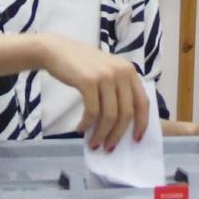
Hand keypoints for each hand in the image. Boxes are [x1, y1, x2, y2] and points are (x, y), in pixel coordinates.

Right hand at [38, 33, 148, 151]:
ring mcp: (105, 76)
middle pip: (127, 112)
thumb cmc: (81, 65)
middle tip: (109, 147)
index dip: (141, 123)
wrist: (56, 50)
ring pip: (110, 115)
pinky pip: (92, 111)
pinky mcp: (88, 81)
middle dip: (118, 134)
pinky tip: (80, 129)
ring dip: (102, 134)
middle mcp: (121, 72)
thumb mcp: (107, 71)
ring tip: (93, 143)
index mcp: (129, 71)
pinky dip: (87, 124)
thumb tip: (122, 124)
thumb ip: (118, 89)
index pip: (143, 102)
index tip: (135, 139)